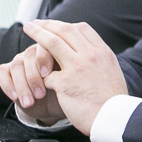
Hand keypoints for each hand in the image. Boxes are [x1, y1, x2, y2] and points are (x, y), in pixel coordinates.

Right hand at [0, 43, 66, 123]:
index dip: (43, 58)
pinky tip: (15, 97)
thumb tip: (64, 72)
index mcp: (53, 49)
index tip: (47, 75)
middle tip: (41, 95)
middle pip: (29, 55)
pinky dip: (8, 85)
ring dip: (23, 85)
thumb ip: (67, 74)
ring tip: (30, 102)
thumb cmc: (65, 91)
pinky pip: (2, 72)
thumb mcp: (69, 84)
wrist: (52, 105)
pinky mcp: (7, 70)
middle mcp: (35, 52)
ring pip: (16, 65)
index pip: (45, 45)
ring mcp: (20, 60)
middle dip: (34, 77)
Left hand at [22, 20, 125, 135]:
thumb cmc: (113, 100)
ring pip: (53, 43)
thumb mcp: (112, 71)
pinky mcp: (65, 83)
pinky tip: (37, 78)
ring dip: (38, 35)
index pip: (82, 29)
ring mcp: (77, 68)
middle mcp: (90, 55)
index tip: (55, 26)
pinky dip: (40, 74)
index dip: (65, 25)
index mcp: (102, 52)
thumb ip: (98, 60)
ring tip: (28, 30)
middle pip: (65, 31)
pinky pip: (47, 74)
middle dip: (47, 25)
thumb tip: (86, 54)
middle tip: (35, 23)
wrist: (114, 117)